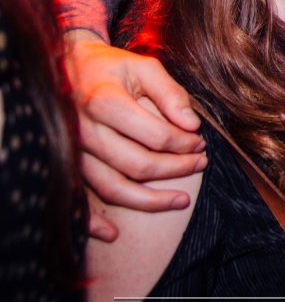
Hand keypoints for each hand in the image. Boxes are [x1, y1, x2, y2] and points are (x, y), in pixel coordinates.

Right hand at [66, 33, 205, 239]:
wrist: (67, 67)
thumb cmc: (110, 68)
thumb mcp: (145, 67)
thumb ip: (171, 94)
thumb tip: (192, 125)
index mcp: (104, 102)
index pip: (155, 135)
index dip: (184, 143)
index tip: (199, 142)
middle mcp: (84, 130)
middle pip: (137, 165)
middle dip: (176, 169)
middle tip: (200, 164)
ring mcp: (73, 151)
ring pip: (112, 187)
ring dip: (150, 200)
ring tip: (181, 201)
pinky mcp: (67, 164)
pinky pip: (79, 198)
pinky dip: (92, 223)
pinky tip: (113, 234)